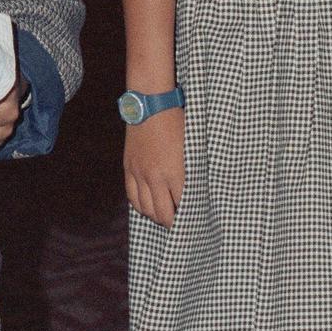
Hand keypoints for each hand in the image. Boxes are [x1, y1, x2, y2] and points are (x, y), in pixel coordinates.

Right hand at [124, 104, 185, 227]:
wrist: (150, 104)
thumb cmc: (178, 121)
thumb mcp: (193, 145)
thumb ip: (195, 169)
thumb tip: (202, 188)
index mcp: (175, 172)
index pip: (183, 206)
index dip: (190, 218)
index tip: (197, 223)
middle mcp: (155, 176)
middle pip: (163, 213)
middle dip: (173, 223)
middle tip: (182, 226)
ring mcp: (139, 173)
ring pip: (146, 209)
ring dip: (157, 217)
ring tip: (167, 217)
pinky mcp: (129, 168)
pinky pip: (132, 197)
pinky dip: (142, 207)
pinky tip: (150, 208)